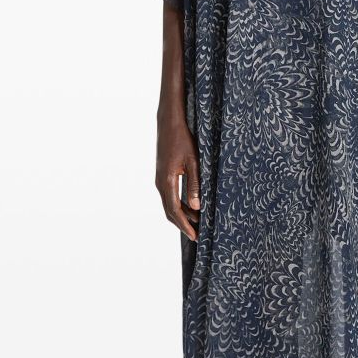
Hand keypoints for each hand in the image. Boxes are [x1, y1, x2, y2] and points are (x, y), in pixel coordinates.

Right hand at [156, 110, 200, 240]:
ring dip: (182, 215)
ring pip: (170, 204)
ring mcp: (160, 179)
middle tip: (197, 235)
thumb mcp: (194, 161)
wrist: (169, 121)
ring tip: (197, 223)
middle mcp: (160, 183)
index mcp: (167, 181)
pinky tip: (192, 207)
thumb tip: (197, 207)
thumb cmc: (183, 138)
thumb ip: (195, 184)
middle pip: (170, 211)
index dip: (185, 225)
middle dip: (183, 224)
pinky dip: (180, 205)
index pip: (175, 210)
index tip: (195, 236)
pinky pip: (170, 195)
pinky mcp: (163, 174)